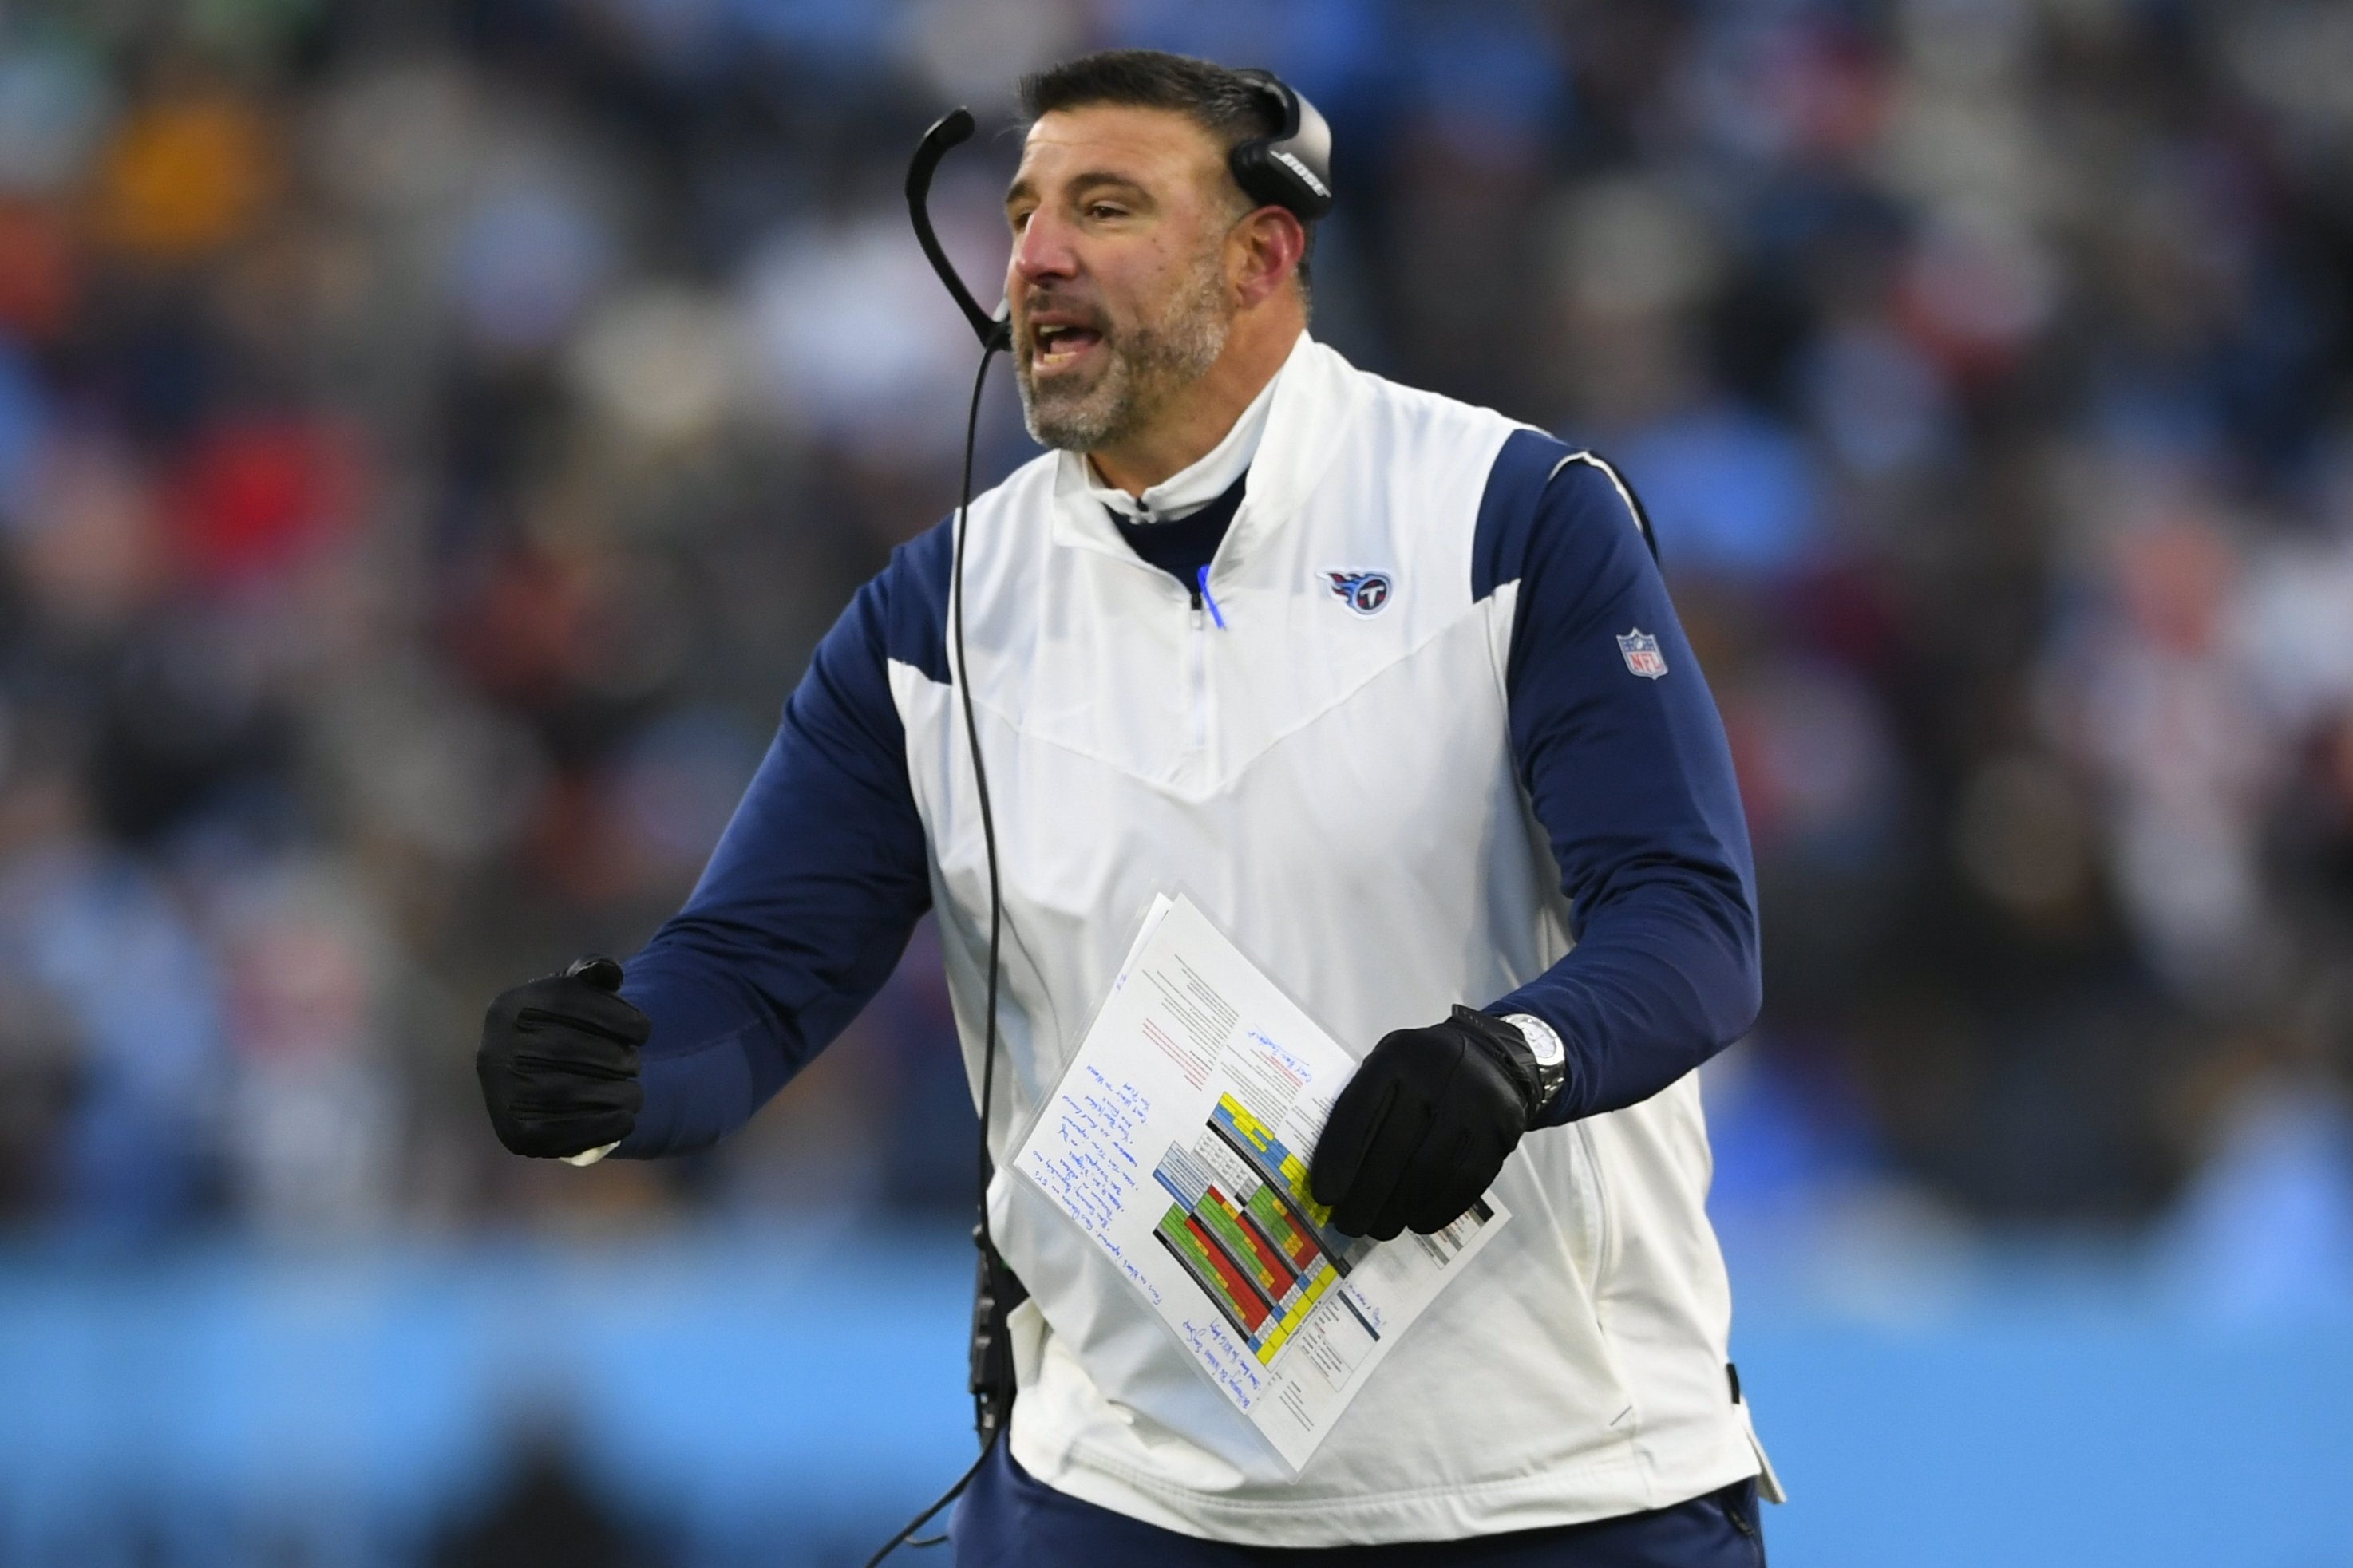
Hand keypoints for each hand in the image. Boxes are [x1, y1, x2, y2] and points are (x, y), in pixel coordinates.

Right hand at [477, 956, 647, 1158]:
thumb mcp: (575, 991)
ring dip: (616, 1094)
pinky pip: (563, 1133)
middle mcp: (495, 1048)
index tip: (644, 1030)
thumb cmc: (563, 1025)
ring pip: (568, 1092)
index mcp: (511, 1006)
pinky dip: (604, 1127)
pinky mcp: (514, 1133)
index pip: (568, 1000)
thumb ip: (594, 972)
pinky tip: (625, 1119)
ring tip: (634, 1093)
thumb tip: (606, 971)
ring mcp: (501, 1093)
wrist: (530, 1079)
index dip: (617, 1015)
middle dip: (616, 1057)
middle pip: (567, 1049)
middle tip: (635, 1064)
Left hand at [1309, 1007, 1542, 1239]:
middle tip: (1349, 1225)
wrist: (1493, 1057)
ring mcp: (1472, 1106)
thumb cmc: (1422, 1070)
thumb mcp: (1388, 1065)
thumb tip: (1334, 1173)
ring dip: (1398, 1210)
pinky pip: (1464, 1183)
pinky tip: (1416, 1222)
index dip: (1339, 1158)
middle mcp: (1435, 1078)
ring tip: (1380, 1228)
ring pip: (1428, 1171)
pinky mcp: (1498, 1134)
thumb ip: (1364, 1105)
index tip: (1325, 1196)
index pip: (1359, 1111)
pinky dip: (1435, 1210)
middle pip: (1393, 1149)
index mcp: (1397, 1059)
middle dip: (1366, 1197)